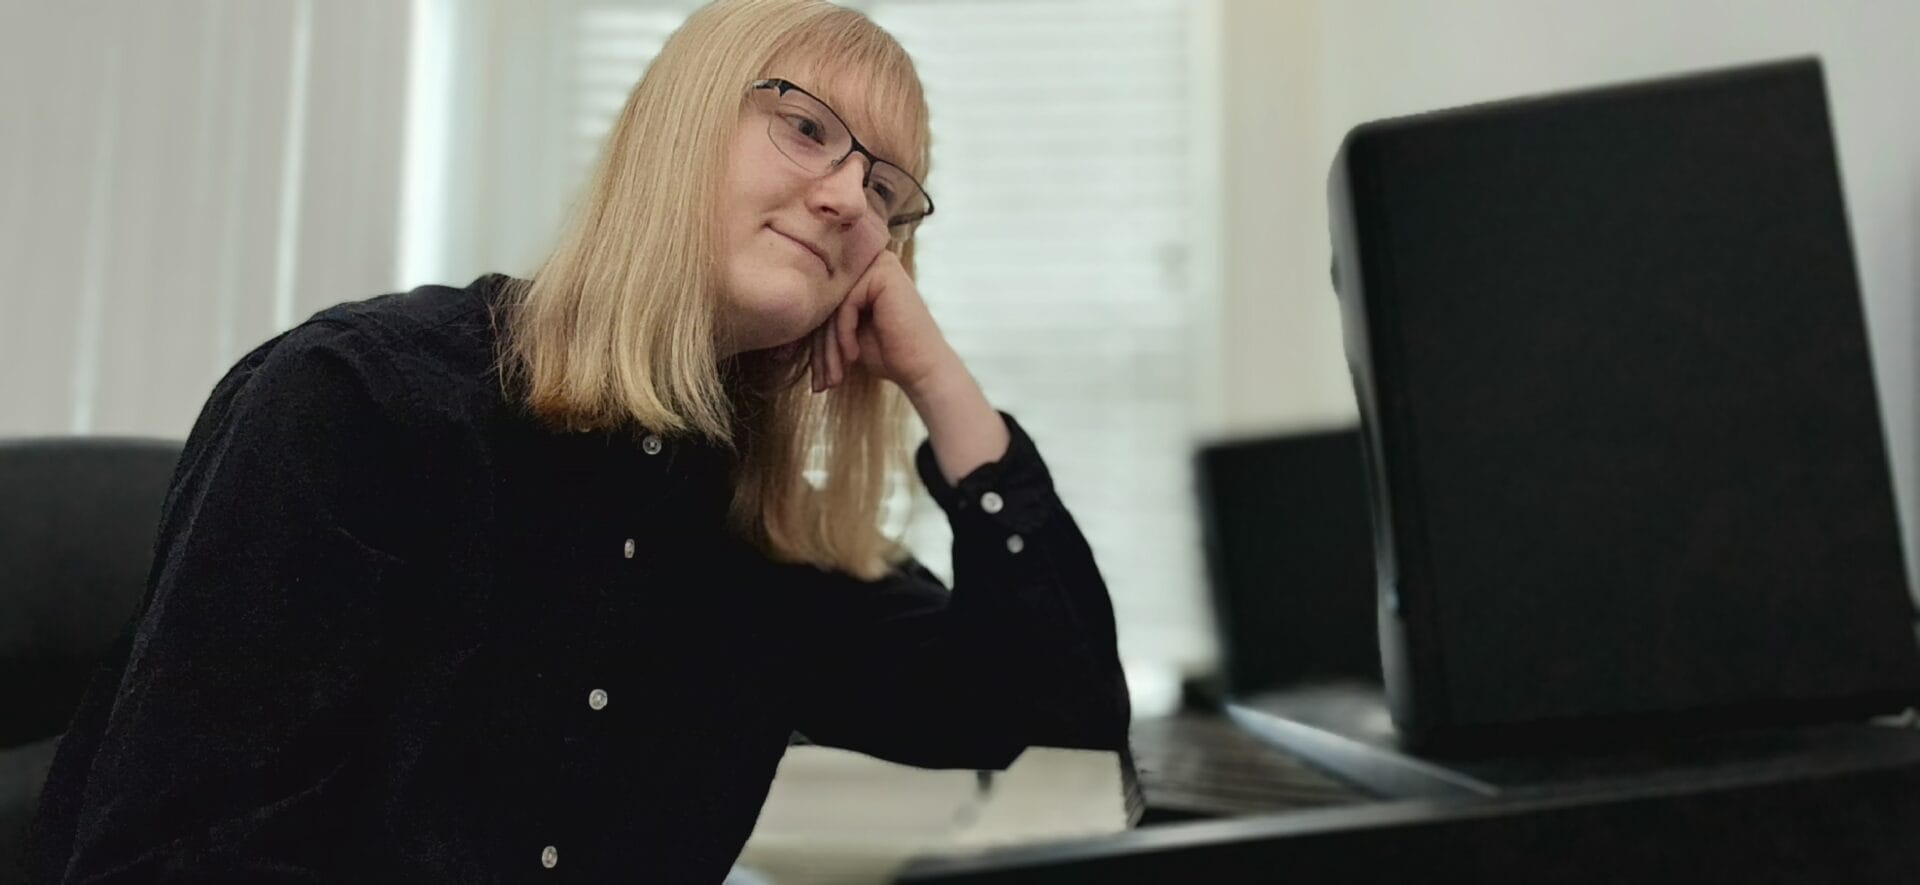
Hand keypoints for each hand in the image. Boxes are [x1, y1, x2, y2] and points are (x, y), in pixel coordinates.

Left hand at [809, 249, 954, 395]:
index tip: (799, 367)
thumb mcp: (844, 334)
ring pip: (832, 304)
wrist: (922, 369)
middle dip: (819, 347)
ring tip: (833, 376)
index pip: (820, 299)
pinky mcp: (883, 274)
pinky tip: (852, 356)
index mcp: (858, 272)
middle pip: (824, 301)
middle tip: (820, 381)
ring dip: (829, 347)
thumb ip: (821, 319)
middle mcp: (868, 261)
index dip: (809, 336)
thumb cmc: (887, 354)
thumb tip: (781, 323)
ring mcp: (877, 264)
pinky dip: (844, 335)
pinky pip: (845, 305)